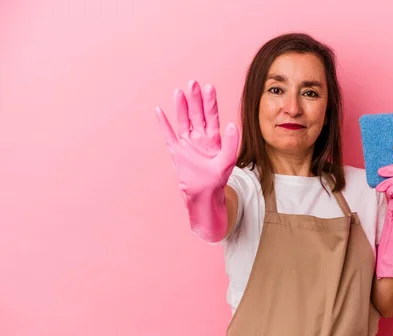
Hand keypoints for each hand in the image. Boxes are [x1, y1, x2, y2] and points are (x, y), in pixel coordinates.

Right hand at [155, 80, 239, 196]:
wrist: (203, 195)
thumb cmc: (217, 181)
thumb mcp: (227, 162)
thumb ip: (231, 144)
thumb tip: (233, 124)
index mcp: (213, 139)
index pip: (211, 116)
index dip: (210, 102)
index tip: (208, 87)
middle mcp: (200, 138)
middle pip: (197, 114)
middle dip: (195, 99)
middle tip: (193, 82)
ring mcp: (187, 143)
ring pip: (183, 121)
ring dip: (181, 106)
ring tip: (179, 91)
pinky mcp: (177, 152)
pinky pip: (168, 134)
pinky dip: (163, 123)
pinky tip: (159, 110)